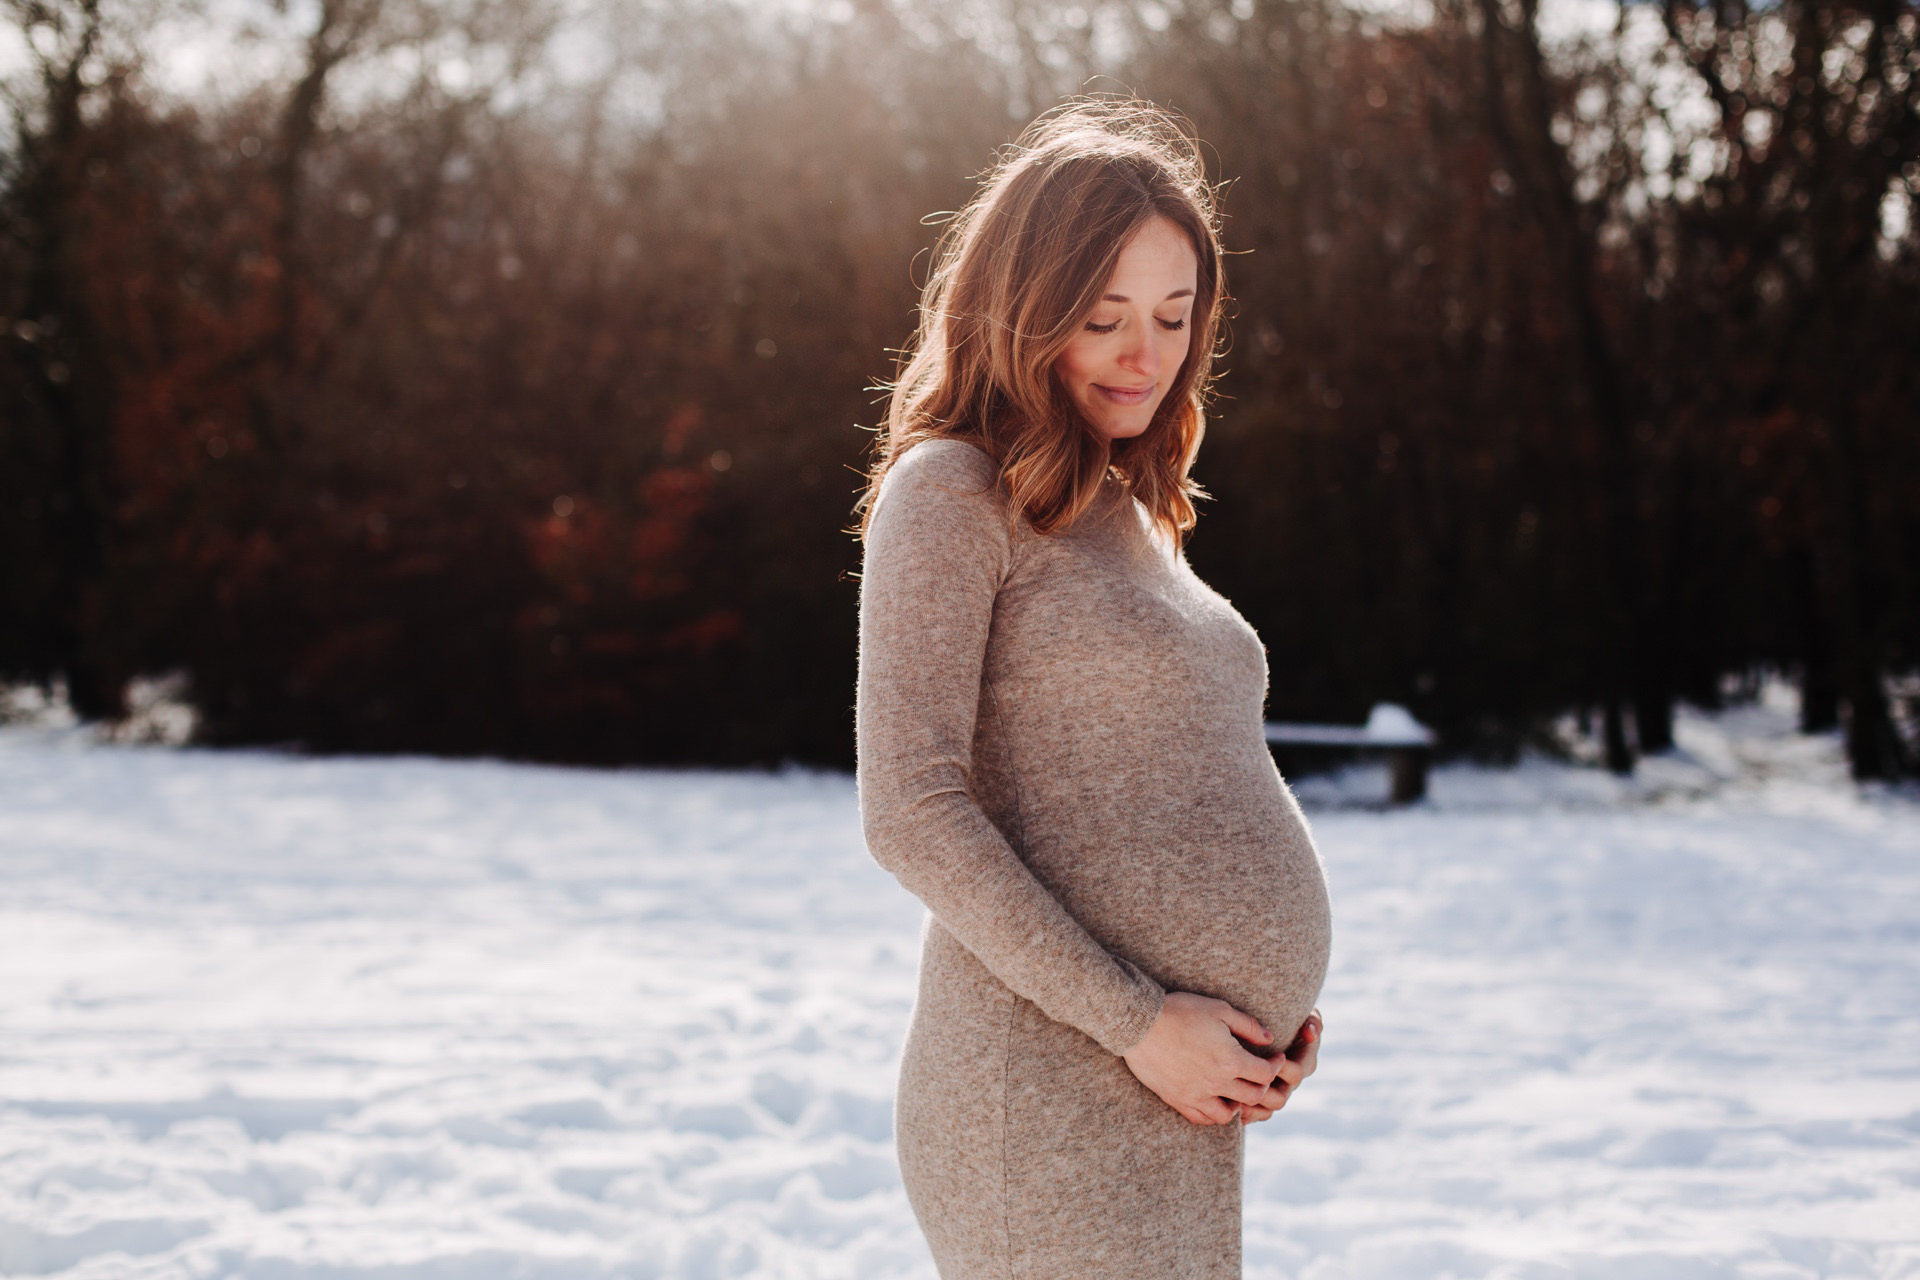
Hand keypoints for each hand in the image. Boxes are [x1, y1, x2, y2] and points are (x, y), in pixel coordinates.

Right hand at [1121, 992, 1281, 1125]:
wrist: (1140, 1023)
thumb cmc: (1181, 1011)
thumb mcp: (1219, 1009)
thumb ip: (1248, 1025)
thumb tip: (1269, 1038)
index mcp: (1231, 1059)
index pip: (1266, 1074)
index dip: (1276, 1066)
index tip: (1276, 1058)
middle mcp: (1217, 1082)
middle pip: (1253, 1096)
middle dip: (1262, 1086)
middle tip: (1259, 1075)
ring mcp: (1197, 1094)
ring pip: (1228, 1115)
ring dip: (1239, 1105)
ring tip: (1237, 1091)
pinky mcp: (1178, 1100)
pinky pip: (1202, 1119)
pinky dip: (1214, 1115)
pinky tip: (1215, 1102)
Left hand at [1238, 1009, 1320, 1124]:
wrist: (1263, 1031)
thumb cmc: (1286, 1019)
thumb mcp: (1303, 1016)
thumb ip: (1312, 1021)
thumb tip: (1311, 1033)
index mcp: (1302, 1064)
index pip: (1297, 1073)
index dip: (1285, 1068)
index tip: (1272, 1057)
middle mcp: (1289, 1083)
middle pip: (1280, 1098)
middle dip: (1264, 1091)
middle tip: (1245, 1080)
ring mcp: (1275, 1094)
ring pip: (1267, 1111)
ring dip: (1252, 1106)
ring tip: (1235, 1096)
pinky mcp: (1260, 1101)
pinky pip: (1254, 1115)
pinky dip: (1244, 1113)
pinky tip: (1229, 1105)